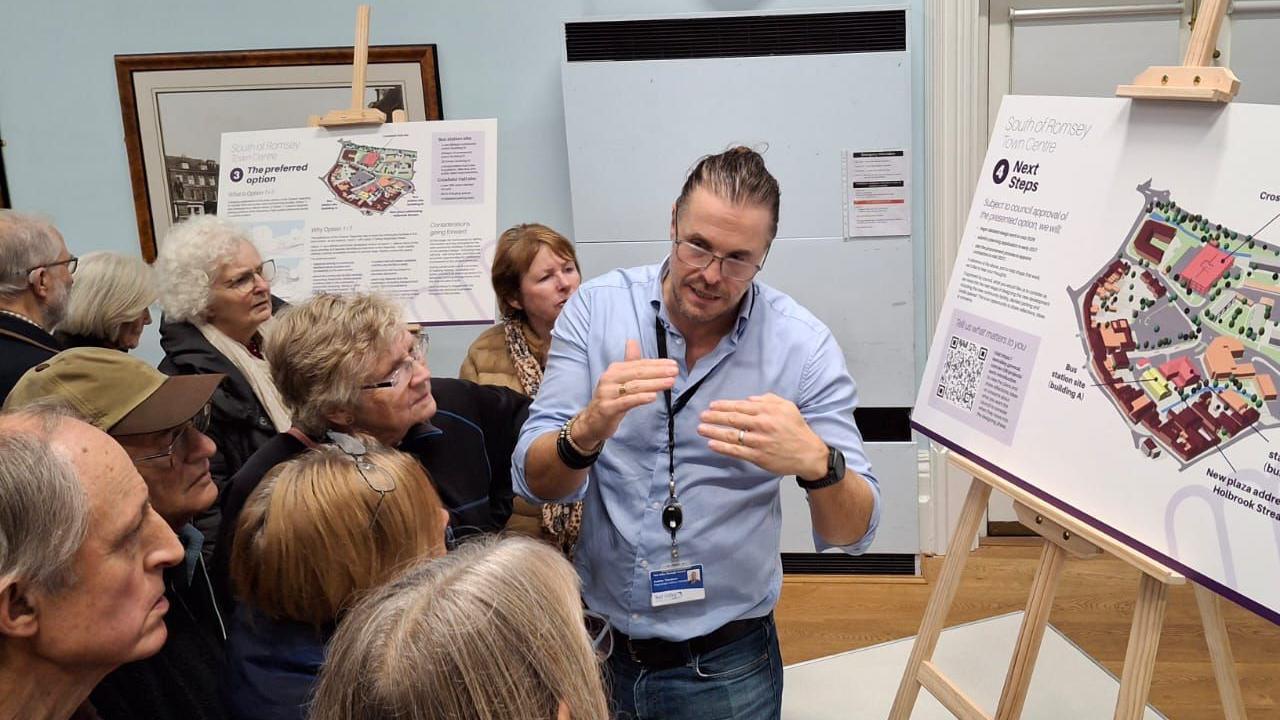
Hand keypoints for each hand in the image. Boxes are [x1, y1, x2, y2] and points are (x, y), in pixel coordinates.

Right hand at [575, 339, 676, 447]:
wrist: (592, 422)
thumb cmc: (611, 399)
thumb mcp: (619, 379)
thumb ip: (629, 363)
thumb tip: (632, 341)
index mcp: (615, 370)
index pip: (639, 364)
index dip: (657, 363)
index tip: (673, 364)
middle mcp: (609, 379)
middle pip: (637, 373)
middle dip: (658, 371)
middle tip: (675, 371)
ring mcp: (607, 393)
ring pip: (634, 386)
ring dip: (654, 384)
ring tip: (670, 382)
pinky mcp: (607, 408)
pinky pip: (626, 402)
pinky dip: (640, 398)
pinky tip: (653, 397)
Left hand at [698, 393, 827, 478]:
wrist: (808, 453)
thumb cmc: (796, 428)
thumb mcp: (787, 407)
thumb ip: (767, 400)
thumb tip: (748, 400)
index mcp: (767, 411)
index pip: (739, 407)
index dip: (723, 406)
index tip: (712, 406)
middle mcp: (761, 425)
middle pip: (732, 419)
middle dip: (714, 417)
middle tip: (702, 416)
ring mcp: (758, 442)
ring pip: (731, 435)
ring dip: (713, 431)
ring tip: (701, 429)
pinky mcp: (758, 457)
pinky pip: (736, 451)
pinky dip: (722, 447)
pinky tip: (711, 444)